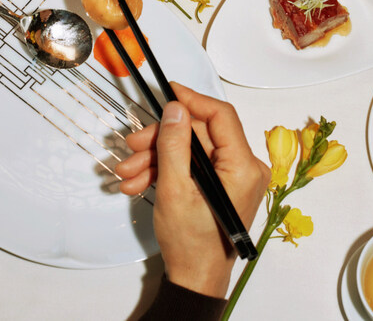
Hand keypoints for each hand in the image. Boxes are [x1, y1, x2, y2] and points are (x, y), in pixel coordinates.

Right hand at [116, 83, 269, 297]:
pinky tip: (139, 181)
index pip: (220, 115)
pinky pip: (192, 165)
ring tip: (128, 173)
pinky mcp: (221, 184)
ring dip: (156, 158)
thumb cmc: (191, 243)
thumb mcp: (175, 190)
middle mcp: (244, 168)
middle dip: (161, 139)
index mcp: (243, 167)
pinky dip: (165, 170)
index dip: (191, 100)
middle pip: (199, 134)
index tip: (167, 92)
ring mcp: (233, 177)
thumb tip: (175, 109)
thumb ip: (175, 145)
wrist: (194, 280)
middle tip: (132, 146)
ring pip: (191, 149)